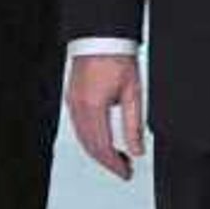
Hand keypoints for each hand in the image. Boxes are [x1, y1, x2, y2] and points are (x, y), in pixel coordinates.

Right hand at [66, 51, 144, 180]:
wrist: (102, 35)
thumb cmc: (117, 57)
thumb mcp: (133, 93)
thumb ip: (134, 125)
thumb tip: (137, 150)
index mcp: (94, 106)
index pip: (103, 147)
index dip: (114, 164)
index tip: (126, 173)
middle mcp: (78, 106)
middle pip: (90, 146)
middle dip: (106, 161)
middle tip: (123, 169)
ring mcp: (72, 101)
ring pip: (82, 138)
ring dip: (98, 151)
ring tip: (117, 156)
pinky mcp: (71, 97)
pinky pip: (78, 126)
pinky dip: (90, 138)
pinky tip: (102, 139)